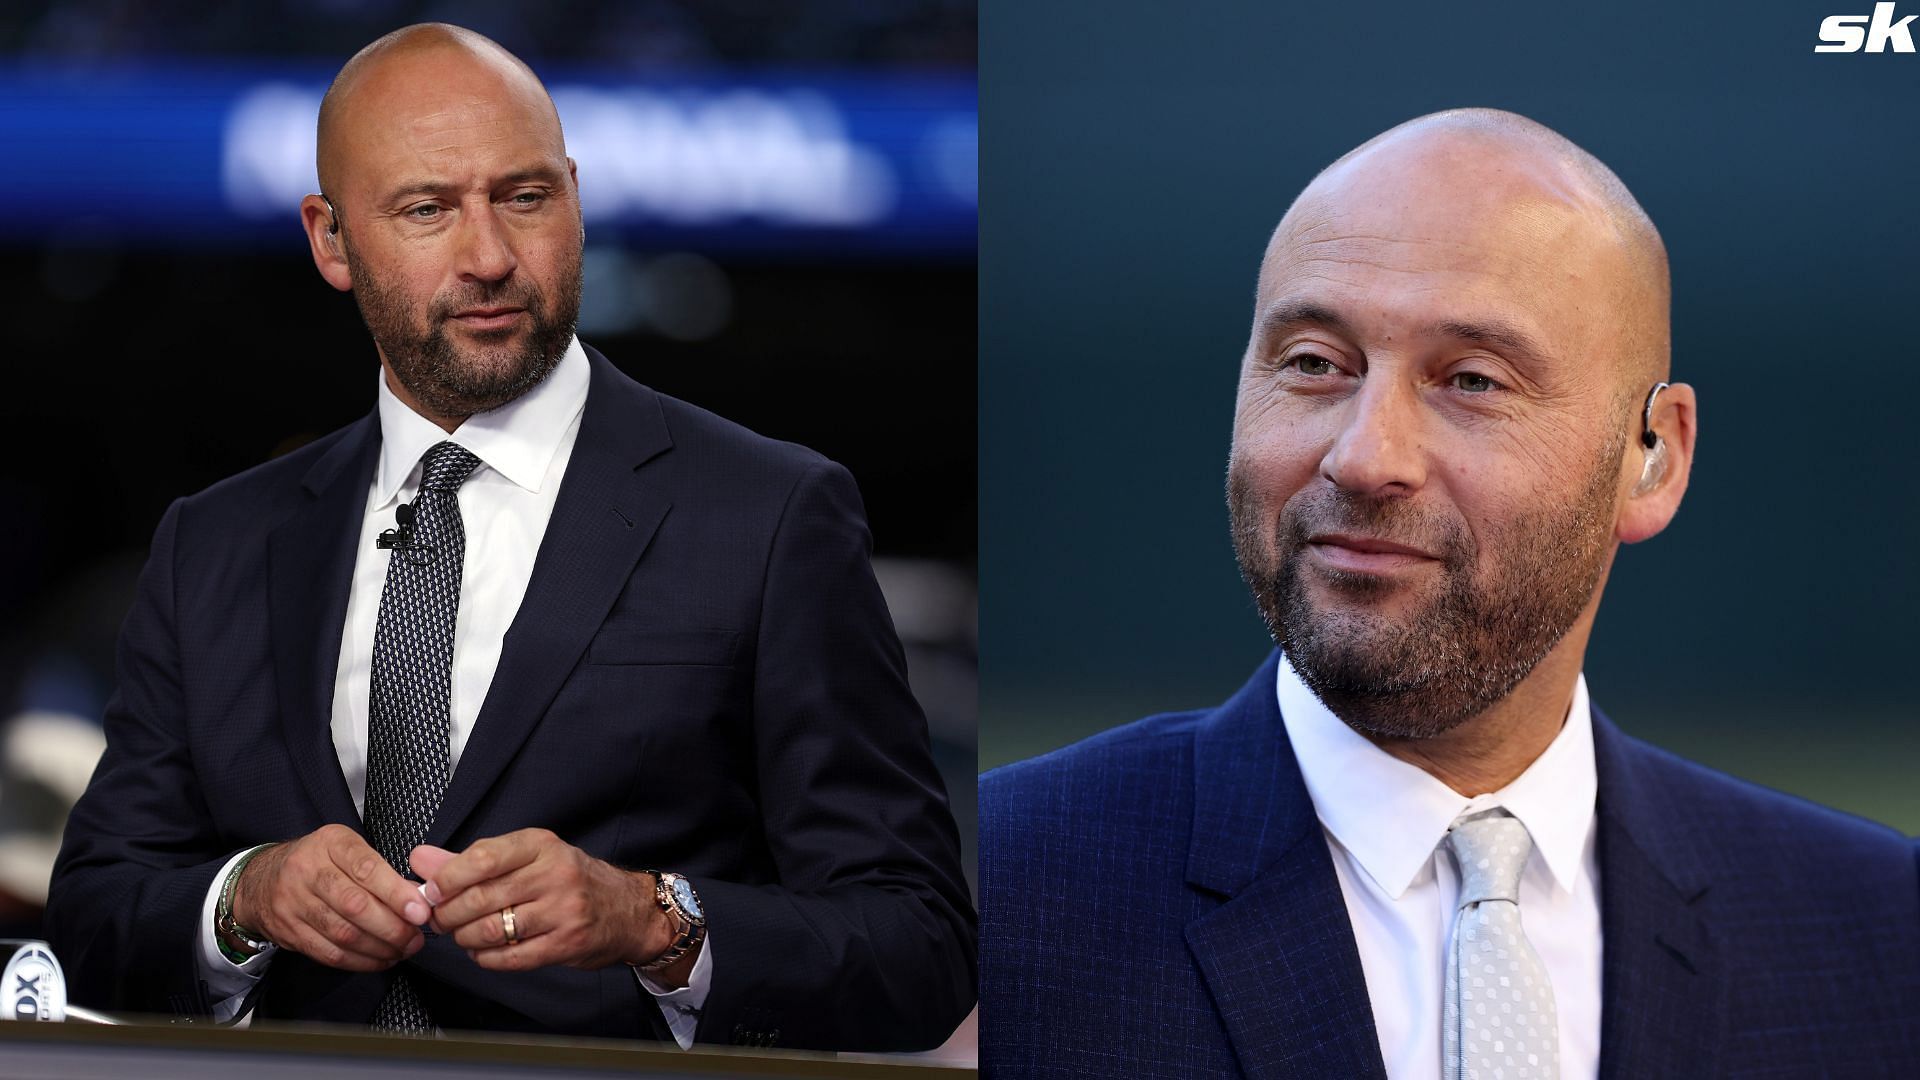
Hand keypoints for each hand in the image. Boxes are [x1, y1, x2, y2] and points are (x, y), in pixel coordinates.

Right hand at [231, 824, 429, 971]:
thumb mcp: (346, 849)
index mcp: (330, 843)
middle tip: (415, 938)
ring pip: (343, 933)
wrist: (261, 879)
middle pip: (355, 905)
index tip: (420, 911)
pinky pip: (329, 953)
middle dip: (392, 927)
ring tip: (402, 950)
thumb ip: (381, 870)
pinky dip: (360, 961)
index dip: (396, 893)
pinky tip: (379, 959)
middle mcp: (307, 870)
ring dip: (380, 948)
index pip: (366, 868)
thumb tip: (417, 898)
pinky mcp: (288, 931)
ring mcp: (293, 903)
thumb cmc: (318, 861)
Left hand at [411, 829, 687, 979]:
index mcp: (541, 845)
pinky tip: (483, 952)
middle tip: (439, 920)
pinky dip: (486, 958)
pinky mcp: (567, 944)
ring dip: (465, 938)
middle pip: (482, 897)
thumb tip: (420, 859)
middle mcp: (555, 874)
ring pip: (494, 929)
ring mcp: (564, 910)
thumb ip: (471, 861)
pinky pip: (511, 957)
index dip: (448, 878)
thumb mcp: (528, 858)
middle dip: (449, 914)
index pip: (483, 857)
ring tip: (461, 936)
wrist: (627, 910)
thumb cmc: (570, 880)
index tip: (430, 892)